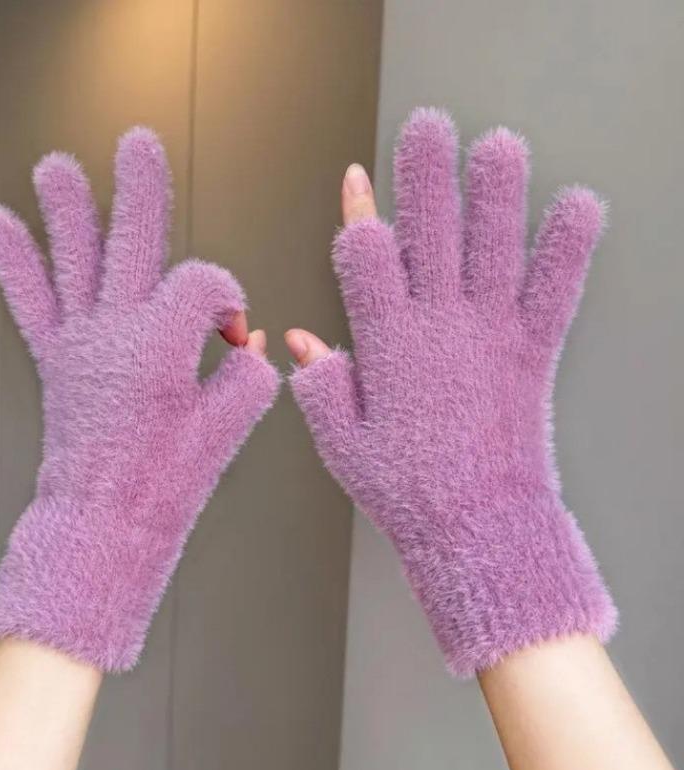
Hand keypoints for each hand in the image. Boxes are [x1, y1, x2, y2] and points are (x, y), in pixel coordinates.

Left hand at [0, 128, 278, 671]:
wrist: (105, 523)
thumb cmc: (167, 483)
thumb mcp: (228, 428)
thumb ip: (249, 374)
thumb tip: (244, 340)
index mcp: (163, 344)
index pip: (204, 284)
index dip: (227, 296)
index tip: (231, 332)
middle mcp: (116, 331)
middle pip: (134, 242)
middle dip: (140, 189)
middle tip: (136, 142)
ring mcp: (81, 342)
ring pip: (74, 260)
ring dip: (66, 211)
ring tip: (54, 167)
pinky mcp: (57, 360)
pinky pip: (32, 302)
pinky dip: (12, 263)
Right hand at [287, 108, 615, 676]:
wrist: (477, 531)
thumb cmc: (404, 491)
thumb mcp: (343, 442)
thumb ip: (320, 384)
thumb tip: (303, 339)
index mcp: (386, 345)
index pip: (365, 256)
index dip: (358, 213)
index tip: (355, 180)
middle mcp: (439, 326)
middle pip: (430, 231)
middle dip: (424, 173)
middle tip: (427, 125)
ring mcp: (490, 334)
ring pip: (493, 244)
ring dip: (497, 190)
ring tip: (499, 145)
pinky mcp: (534, 352)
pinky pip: (555, 289)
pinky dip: (569, 246)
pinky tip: (579, 204)